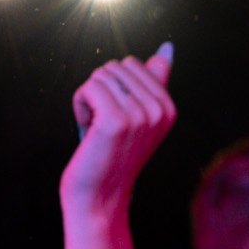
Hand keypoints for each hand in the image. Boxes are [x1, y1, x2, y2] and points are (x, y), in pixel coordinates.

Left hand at [62, 48, 175, 215]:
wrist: (100, 199)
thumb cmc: (111, 158)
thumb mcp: (138, 118)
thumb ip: (154, 83)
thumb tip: (166, 50)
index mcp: (168, 107)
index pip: (132, 64)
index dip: (115, 87)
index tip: (117, 118)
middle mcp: (159, 110)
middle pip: (115, 67)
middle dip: (100, 91)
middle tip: (104, 126)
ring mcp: (140, 115)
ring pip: (100, 76)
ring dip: (89, 99)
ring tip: (96, 129)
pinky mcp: (116, 121)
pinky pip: (88, 87)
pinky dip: (80, 105)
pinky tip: (87, 129)